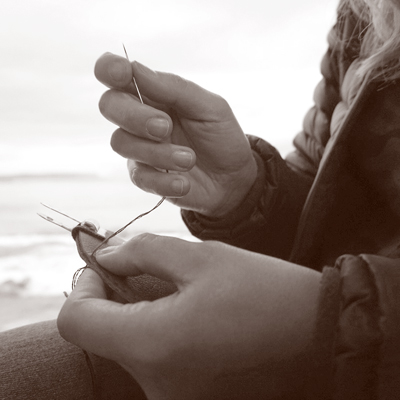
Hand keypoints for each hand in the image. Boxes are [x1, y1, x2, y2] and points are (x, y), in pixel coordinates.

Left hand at [58, 234, 320, 398]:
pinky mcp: (190, 397)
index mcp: (154, 345)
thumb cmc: (265, 291)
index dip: (84, 285)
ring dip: (137, 312)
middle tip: (141, 266)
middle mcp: (155, 384)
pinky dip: (157, 332)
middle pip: (103, 334)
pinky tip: (188, 312)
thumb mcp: (202, 256)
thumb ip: (143, 251)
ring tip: (174, 288)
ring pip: (129, 346)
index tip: (107, 264)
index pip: (76, 320)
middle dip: (113, 295)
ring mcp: (172, 398)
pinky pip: (154, 361)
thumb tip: (107, 255)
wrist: (320, 335)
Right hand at [94, 53, 256, 216]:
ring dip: (157, 153)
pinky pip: (139, 177)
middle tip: (165, 127)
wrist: (233, 178)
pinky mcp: (146, 177)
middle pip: (110, 106)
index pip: (117, 75)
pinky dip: (163, 181)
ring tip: (189, 159)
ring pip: (121, 143)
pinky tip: (183, 183)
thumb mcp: (209, 107)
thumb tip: (135, 68)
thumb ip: (174, 88)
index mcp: (154, 94)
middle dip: (134, 116)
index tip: (123, 74)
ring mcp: (140, 149)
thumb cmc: (221, 136)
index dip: (109, 68)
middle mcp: (140, 119)